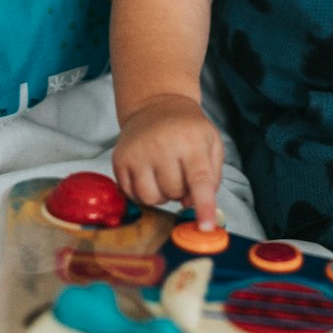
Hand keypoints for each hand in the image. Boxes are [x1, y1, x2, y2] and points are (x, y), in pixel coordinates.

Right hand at [112, 94, 222, 228]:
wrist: (156, 105)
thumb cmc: (189, 129)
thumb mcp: (211, 143)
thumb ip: (212, 176)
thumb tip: (193, 205)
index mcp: (191, 141)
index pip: (199, 179)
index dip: (204, 205)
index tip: (207, 227)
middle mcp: (162, 146)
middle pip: (173, 193)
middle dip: (180, 191)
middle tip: (180, 172)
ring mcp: (138, 153)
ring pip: (151, 198)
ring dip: (161, 195)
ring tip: (164, 175)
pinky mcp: (119, 160)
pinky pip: (132, 195)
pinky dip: (143, 192)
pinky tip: (149, 174)